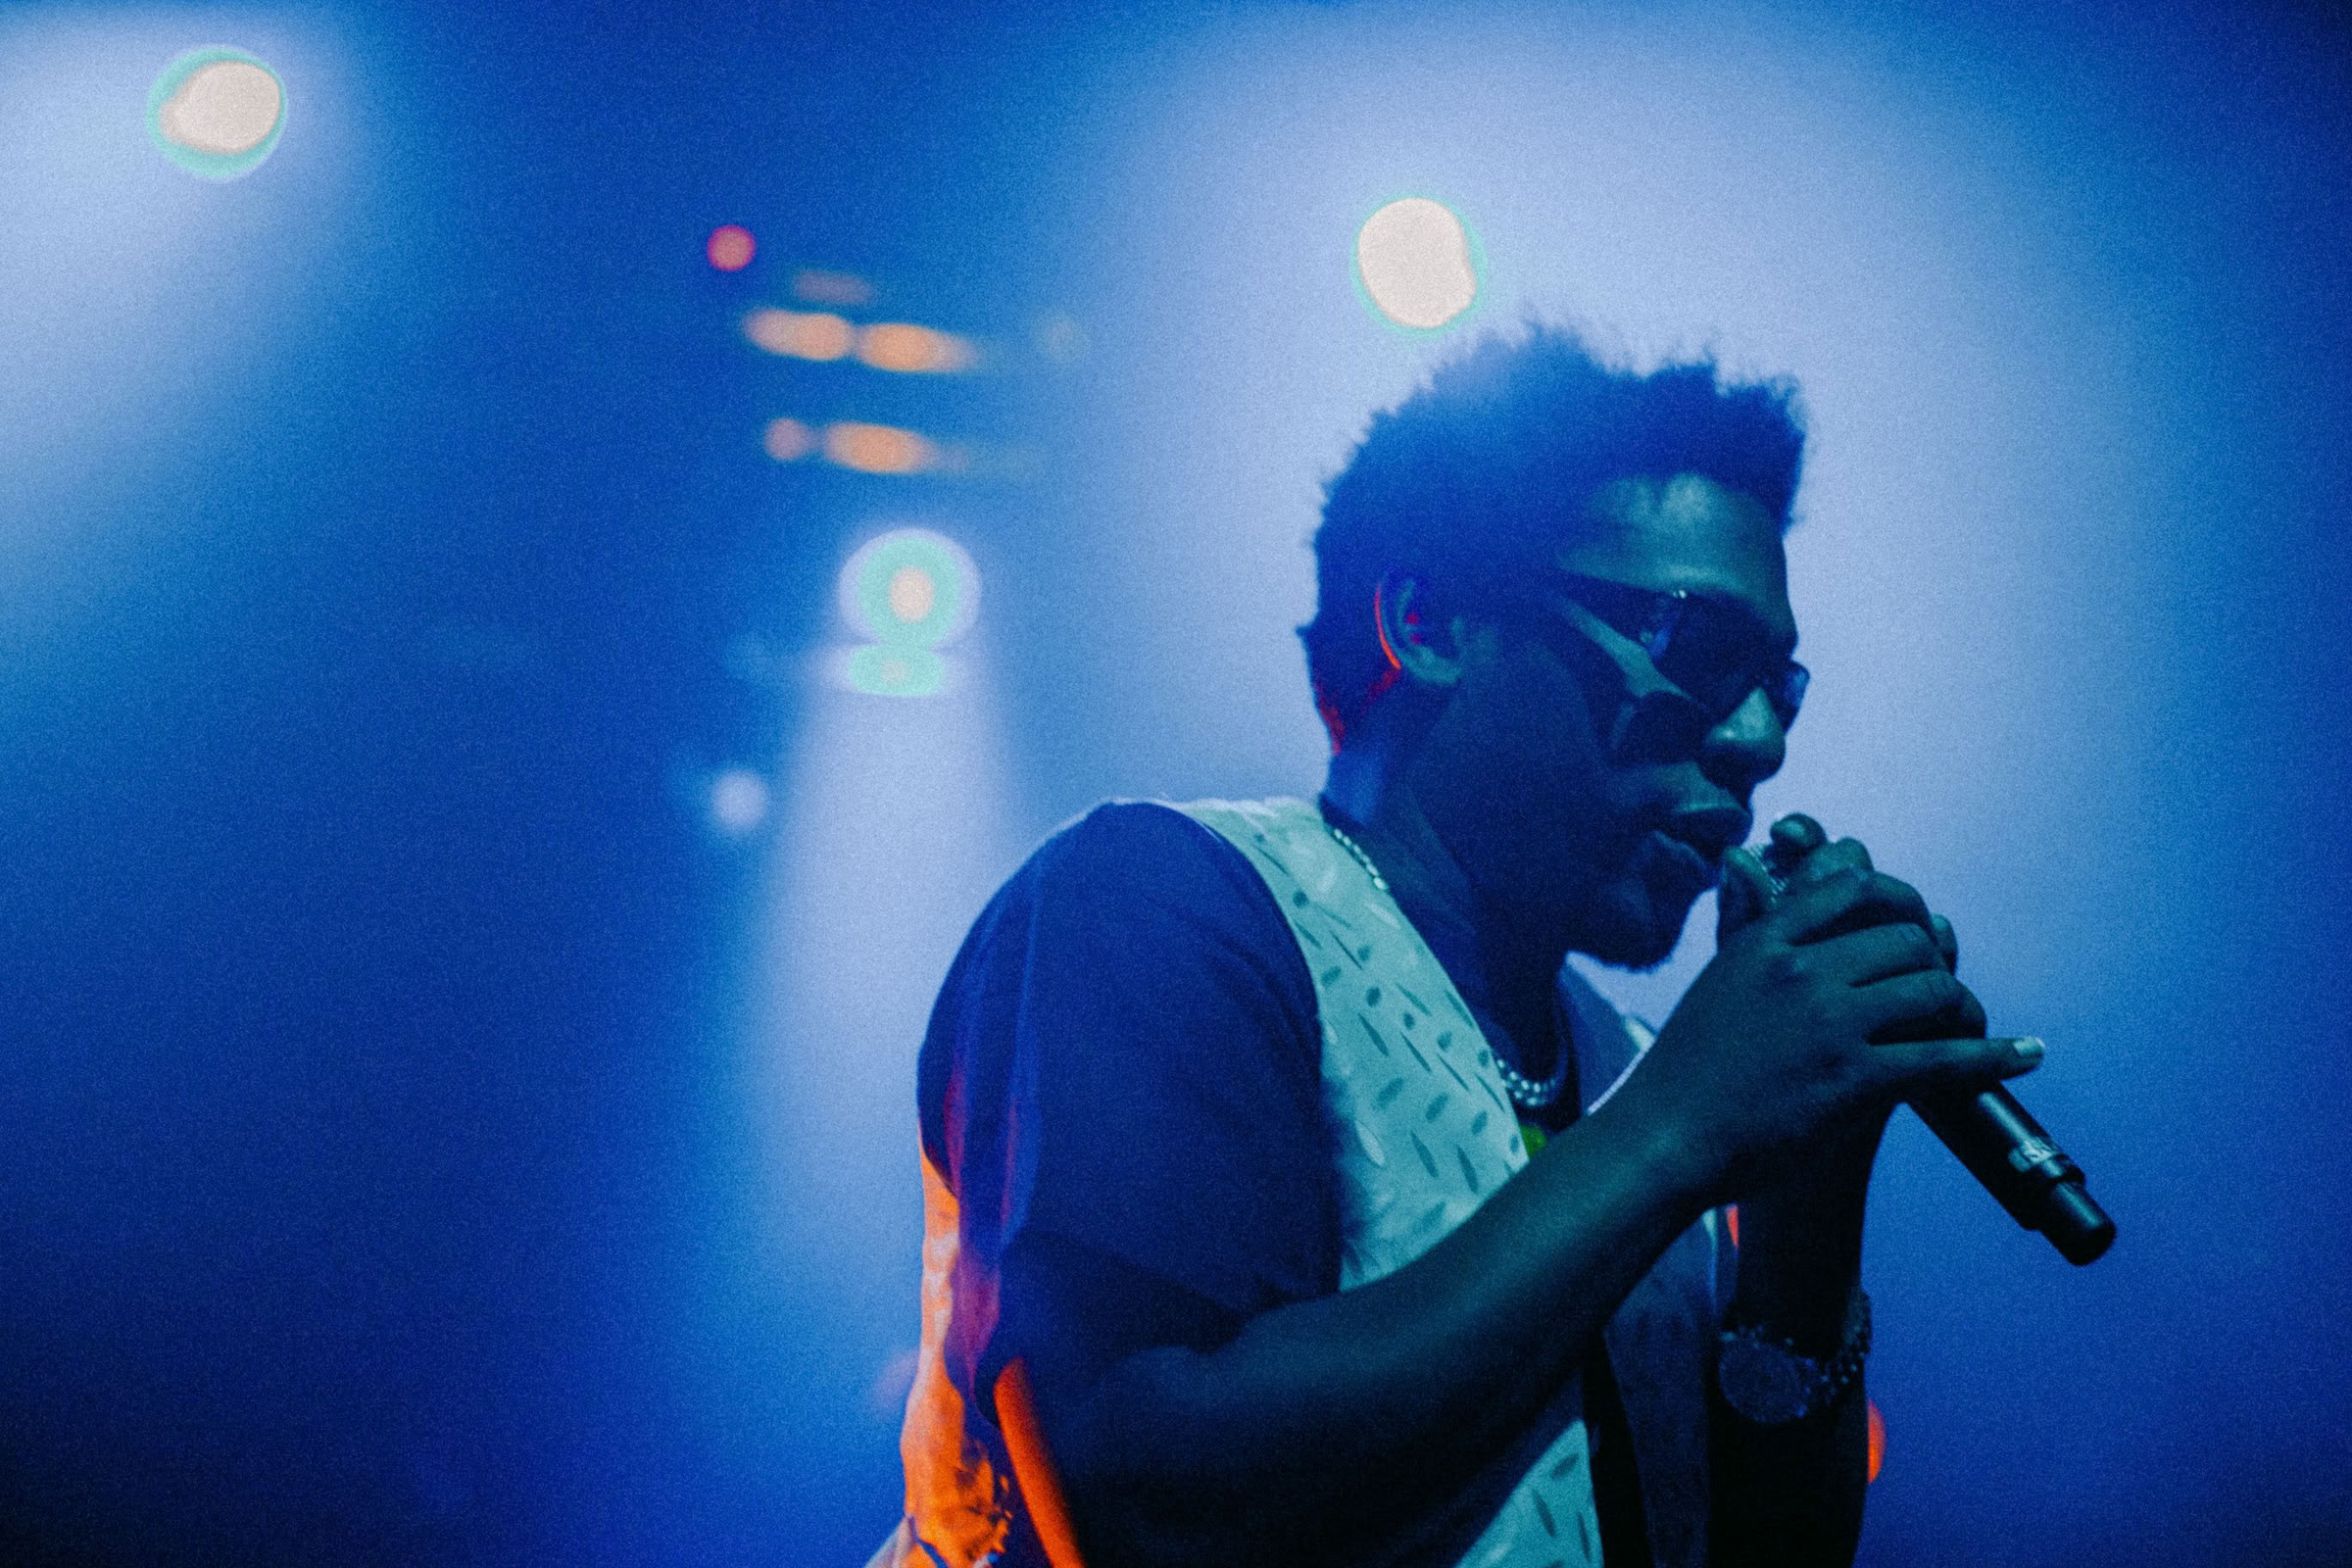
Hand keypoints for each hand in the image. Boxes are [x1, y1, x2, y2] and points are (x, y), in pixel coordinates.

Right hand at [1617, 815, 2039, 1207]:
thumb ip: (1745, 929)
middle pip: (1905, 939)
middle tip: (1944, 993)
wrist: (1662, 1141)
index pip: (1853, 888)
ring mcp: (1828, 1023)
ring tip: (1973, 1027)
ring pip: (1930, 989)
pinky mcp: (1853, 1079)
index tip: (1918, 924)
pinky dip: (1995, 1056)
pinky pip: (1944, 1057)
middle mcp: (1800, 970)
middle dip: (1935, 964)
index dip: (1901, 902)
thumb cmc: (1681, 1074)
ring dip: (1965, 1008)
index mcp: (1764, 942)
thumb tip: (1748, 862)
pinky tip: (2024, 1056)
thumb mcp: (1713, 984)